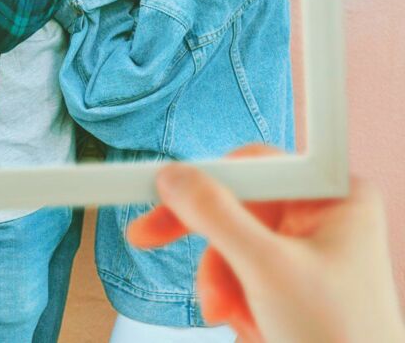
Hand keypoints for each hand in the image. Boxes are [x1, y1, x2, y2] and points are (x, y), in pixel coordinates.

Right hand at [127, 145, 404, 342]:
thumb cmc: (341, 342)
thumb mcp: (267, 271)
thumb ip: (216, 216)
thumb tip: (173, 176)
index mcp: (334, 195)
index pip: (253, 165)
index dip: (201, 180)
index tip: (155, 190)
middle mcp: (324, 215)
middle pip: (239, 206)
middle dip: (214, 250)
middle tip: (148, 238)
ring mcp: (311, 251)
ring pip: (236, 244)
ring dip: (224, 286)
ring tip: (237, 319)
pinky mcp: (298, 283)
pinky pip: (246, 274)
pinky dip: (238, 302)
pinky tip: (254, 328)